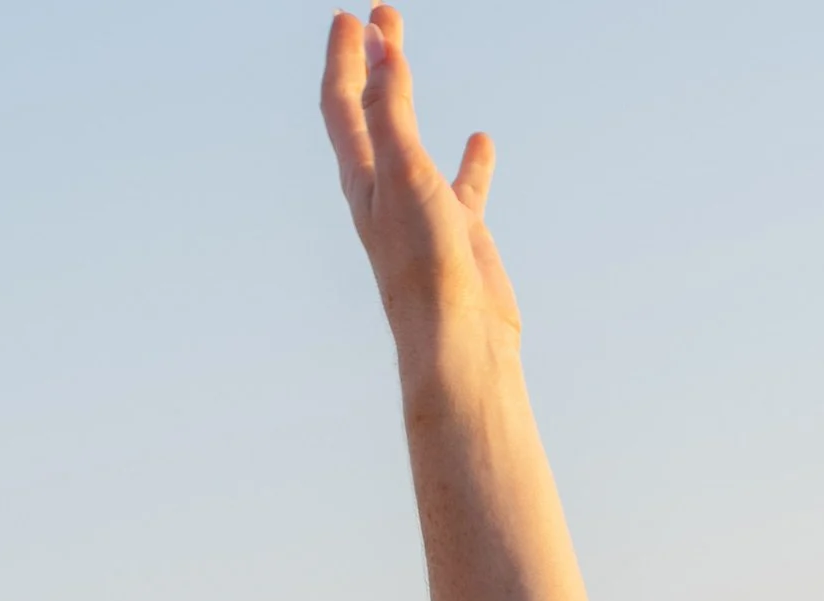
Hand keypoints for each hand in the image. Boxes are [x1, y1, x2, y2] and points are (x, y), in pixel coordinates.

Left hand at [320, 10, 519, 363]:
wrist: (460, 344)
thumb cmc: (424, 266)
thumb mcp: (403, 171)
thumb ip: (390, 105)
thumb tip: (377, 41)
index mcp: (363, 179)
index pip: (343, 105)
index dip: (344, 59)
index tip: (351, 17)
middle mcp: (386, 192)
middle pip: (372, 113)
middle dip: (372, 64)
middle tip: (379, 20)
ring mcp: (423, 213)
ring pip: (411, 142)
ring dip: (406, 98)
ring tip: (405, 61)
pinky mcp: (458, 234)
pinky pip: (463, 186)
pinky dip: (470, 160)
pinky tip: (480, 140)